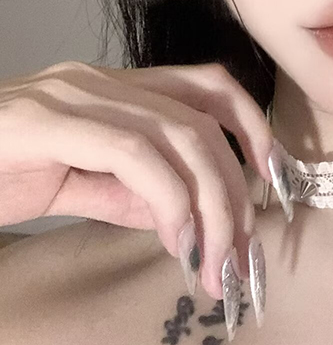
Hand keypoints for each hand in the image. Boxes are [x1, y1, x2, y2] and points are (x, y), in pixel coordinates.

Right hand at [0, 60, 275, 302]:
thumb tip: (187, 217)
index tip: (274, 183)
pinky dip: (168, 197)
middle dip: (237, 190)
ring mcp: (73, 94)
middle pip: (203, 118)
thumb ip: (131, 194)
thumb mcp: (76, 184)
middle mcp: (100, 80)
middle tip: (242, 258)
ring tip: (214, 264)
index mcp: (112, 88)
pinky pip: (132, 152)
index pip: (206, 87)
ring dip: (211, 204)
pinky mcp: (47, 120)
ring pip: (178, 135)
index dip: (252, 127)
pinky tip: (175, 241)